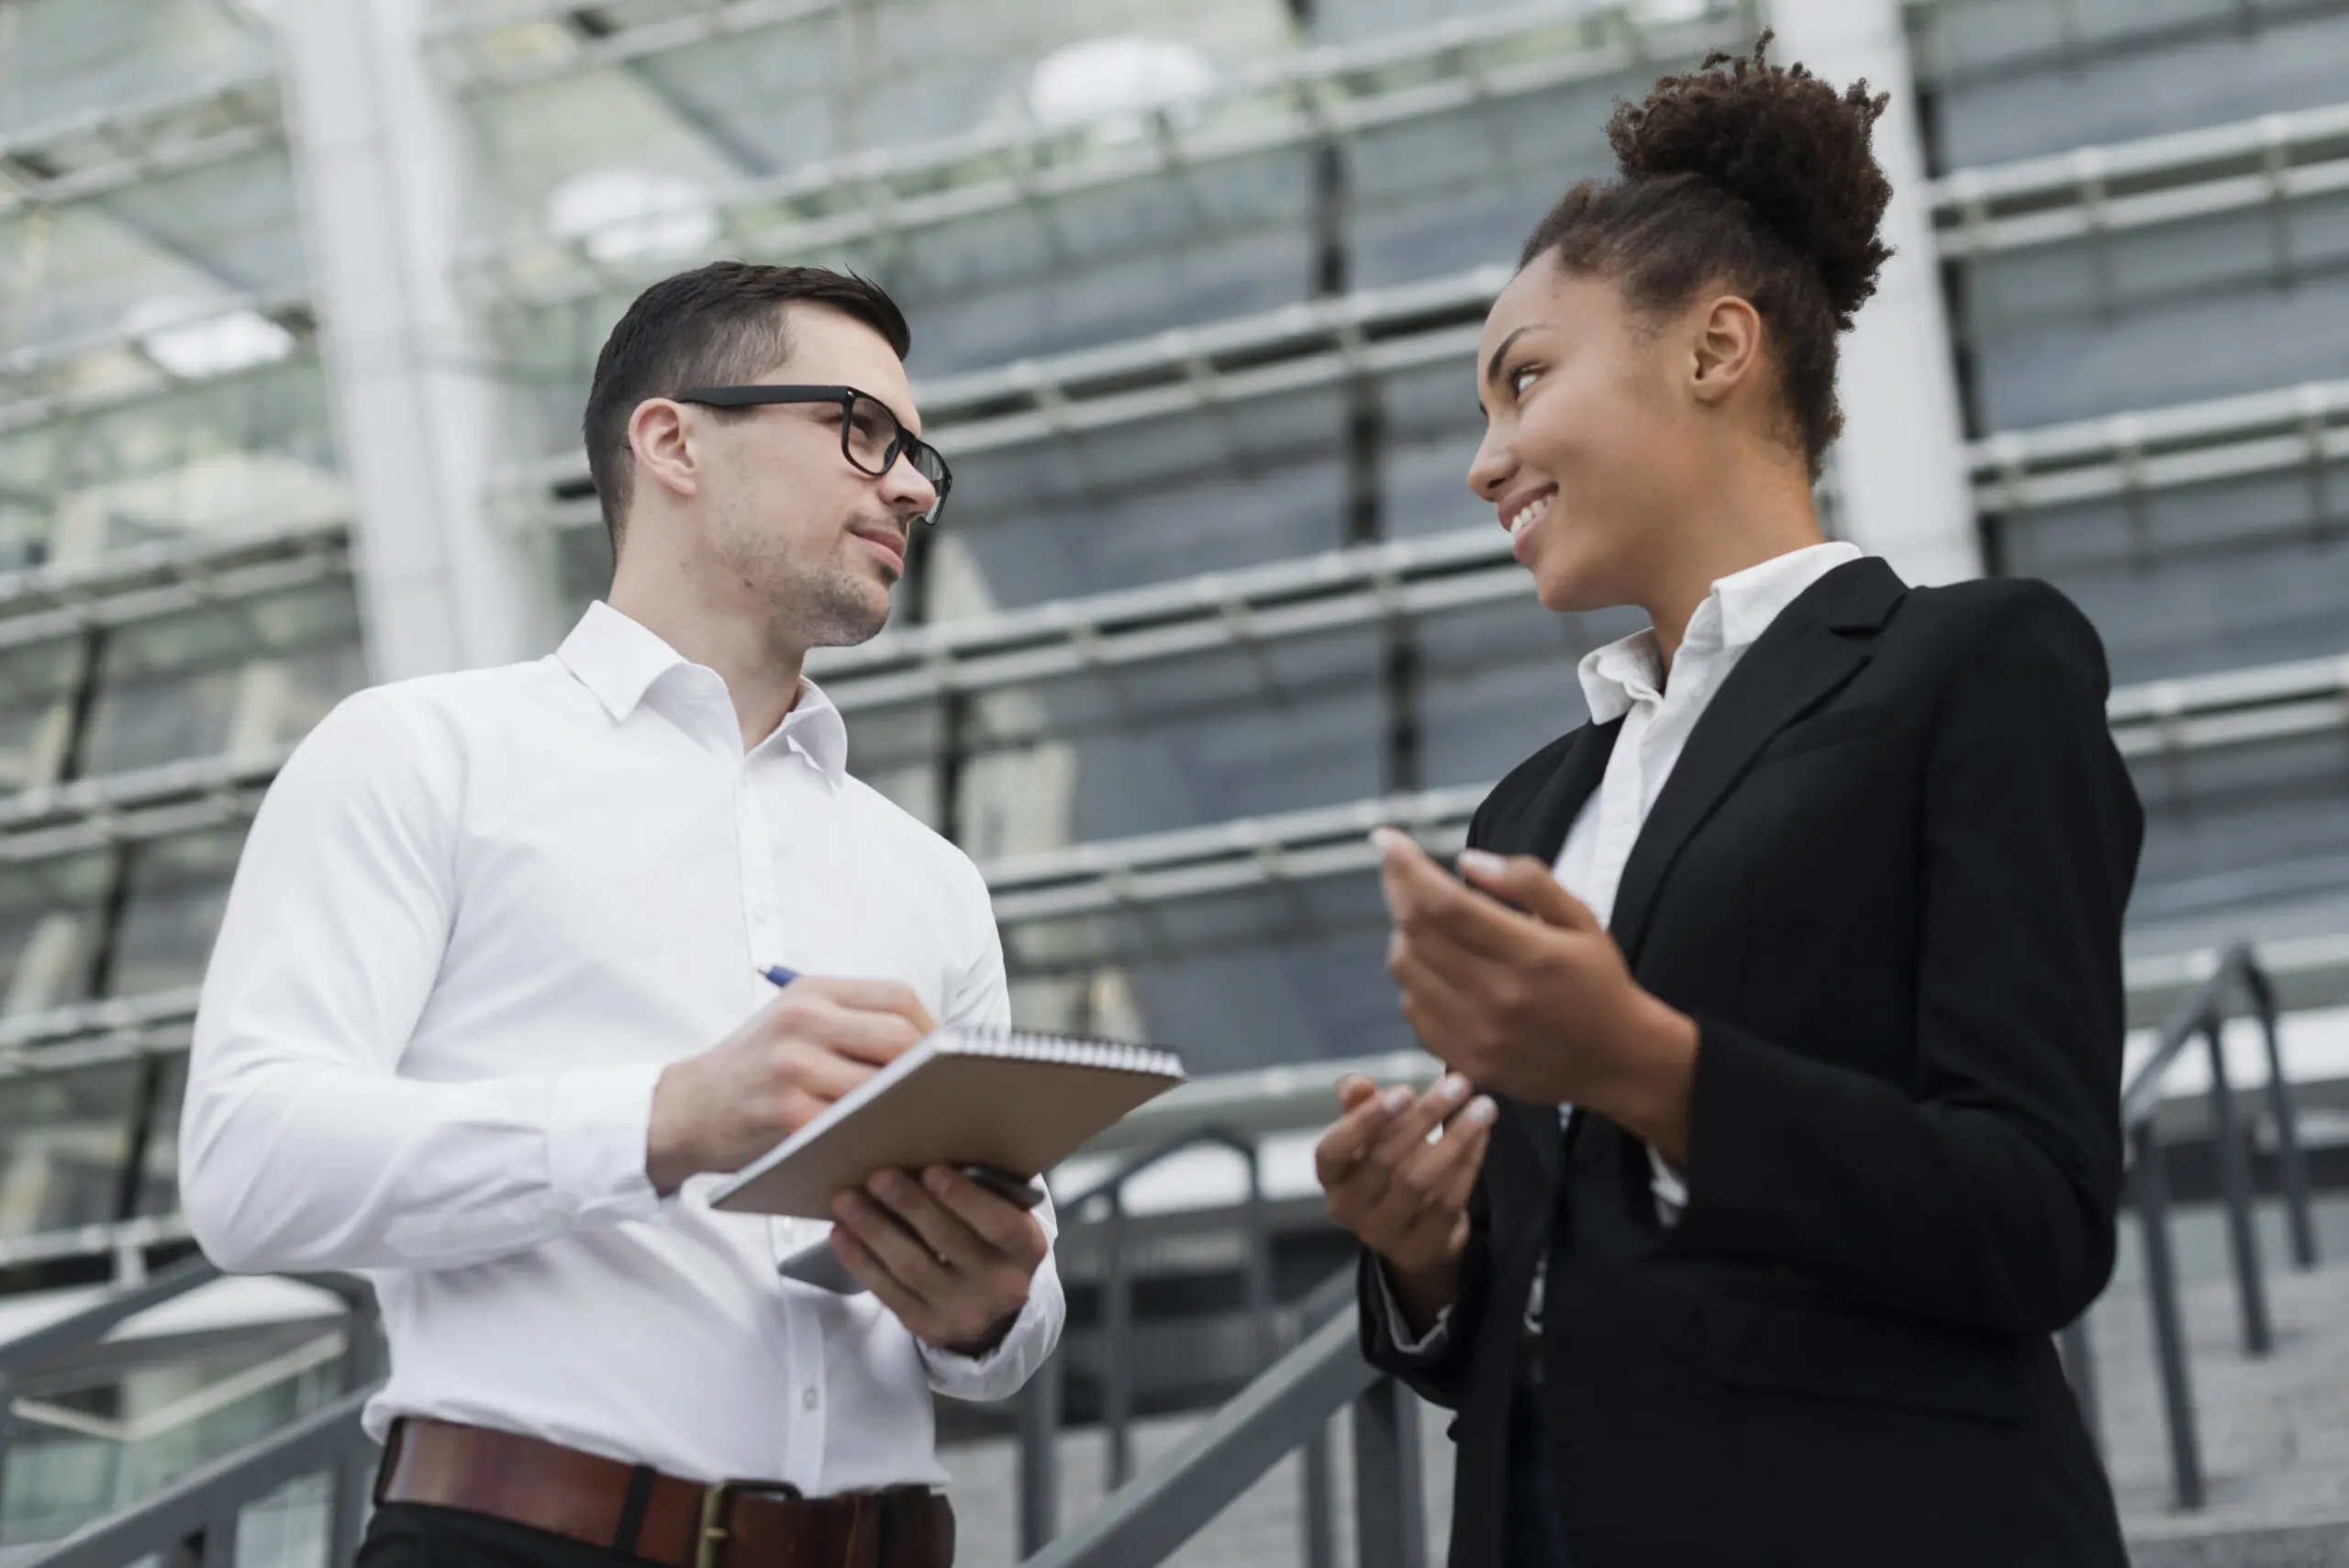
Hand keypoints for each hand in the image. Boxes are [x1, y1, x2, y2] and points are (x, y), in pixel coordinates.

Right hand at [645, 978, 933, 1195]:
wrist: (684, 1109)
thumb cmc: (751, 1068)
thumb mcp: (793, 1021)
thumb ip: (853, 1021)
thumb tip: (933, 1047)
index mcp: (810, 993)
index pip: (898, 997)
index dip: (933, 1029)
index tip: (945, 1057)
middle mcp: (801, 1021)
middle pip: (899, 1037)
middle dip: (930, 1069)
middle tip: (941, 1094)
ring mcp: (793, 1068)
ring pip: (882, 1085)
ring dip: (910, 1107)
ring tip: (923, 1120)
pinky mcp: (788, 1116)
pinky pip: (853, 1126)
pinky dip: (877, 1136)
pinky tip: (886, 1143)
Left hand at [830, 1165, 1049, 1355]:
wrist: (993, 1310)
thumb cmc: (992, 1242)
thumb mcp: (1005, 1216)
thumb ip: (982, 1191)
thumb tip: (925, 1152)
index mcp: (1026, 1249)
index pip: (1000, 1223)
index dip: (965, 1197)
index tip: (931, 1169)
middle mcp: (1001, 1285)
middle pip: (948, 1241)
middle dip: (909, 1205)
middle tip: (877, 1175)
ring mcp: (964, 1312)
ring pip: (912, 1267)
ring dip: (874, 1229)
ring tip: (846, 1199)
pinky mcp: (928, 1328)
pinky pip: (889, 1293)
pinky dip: (861, 1261)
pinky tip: (842, 1233)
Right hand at [1315, 1071, 1493, 1335]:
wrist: (1413, 1231)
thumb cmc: (1387, 1168)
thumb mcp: (1369, 1135)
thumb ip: (1360, 1105)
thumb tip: (1356, 1084)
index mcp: (1330, 1176)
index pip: (1334, 1149)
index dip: (1366, 1120)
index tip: (1405, 1090)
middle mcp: (1347, 1209)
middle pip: (1384, 1160)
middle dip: (1425, 1117)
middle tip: (1460, 1085)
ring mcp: (1382, 1234)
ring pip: (1418, 1181)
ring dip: (1455, 1139)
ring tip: (1483, 1107)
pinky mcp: (1418, 1249)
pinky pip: (1447, 1203)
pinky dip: (1468, 1165)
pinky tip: (1483, 1135)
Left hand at [1374, 827, 1699, 1162]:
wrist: (1619, 1060)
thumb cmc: (1599, 981)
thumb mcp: (1581, 918)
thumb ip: (1527, 880)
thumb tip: (1465, 861)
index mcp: (1530, 954)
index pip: (1445, 904)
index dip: (1405, 868)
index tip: (1384, 838)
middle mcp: (1499, 997)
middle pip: (1417, 932)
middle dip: (1398, 890)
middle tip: (1400, 870)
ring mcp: (1478, 1035)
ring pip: (1406, 968)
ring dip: (1405, 933)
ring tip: (1430, 921)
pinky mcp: (1465, 1060)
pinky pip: (1413, 1008)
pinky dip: (1415, 978)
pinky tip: (1440, 967)